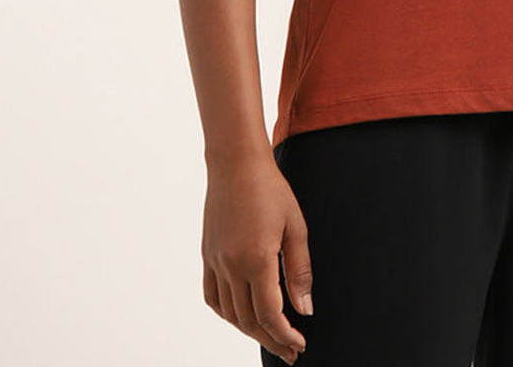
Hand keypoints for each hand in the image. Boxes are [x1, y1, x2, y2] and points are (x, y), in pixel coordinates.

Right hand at [201, 151, 312, 363]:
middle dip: (271, 340)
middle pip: (249, 321)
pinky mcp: (207, 255)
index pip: (270, 314)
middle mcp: (231, 266)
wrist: (236, 164)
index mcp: (257, 259)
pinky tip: (241, 316)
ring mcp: (215, 262)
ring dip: (250, 331)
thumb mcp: (296, 227)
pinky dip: (227, 313)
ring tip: (270, 336)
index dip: (285, 335)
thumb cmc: (271, 190)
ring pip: (229, 313)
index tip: (299, 344)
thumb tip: (305, 309)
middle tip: (290, 350)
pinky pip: (213, 296)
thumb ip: (300, 271)